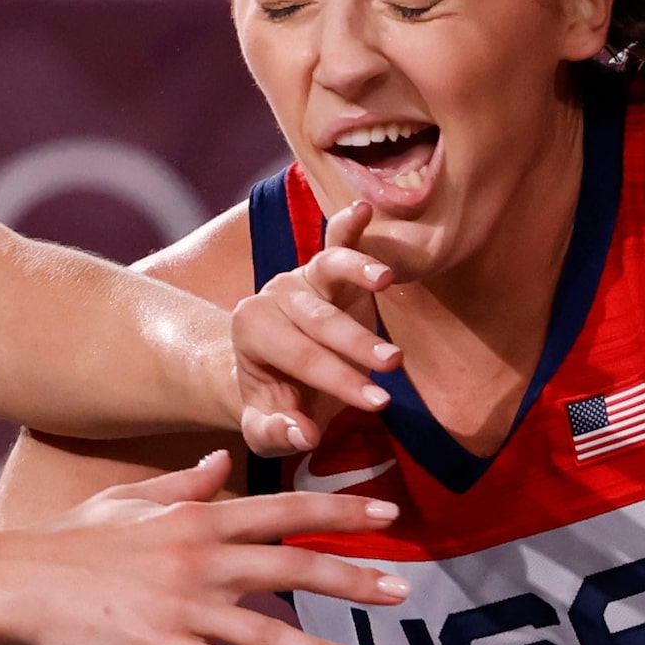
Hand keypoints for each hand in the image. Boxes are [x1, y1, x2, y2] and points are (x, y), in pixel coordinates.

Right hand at [0, 453, 406, 644]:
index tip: (388, 515)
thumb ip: (183, 484)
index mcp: (197, 518)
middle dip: (354, 578)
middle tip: (403, 591)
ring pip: (268, 630)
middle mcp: (199, 557)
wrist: (15, 582)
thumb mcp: (128, 501)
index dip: (339, 512)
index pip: (283, 509)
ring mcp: (180, 605)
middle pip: (292, 566)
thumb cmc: (70, 541)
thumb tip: (222, 459)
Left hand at [234, 201, 401, 455]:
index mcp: (250, 333)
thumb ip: (278, 434)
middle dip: (358, 344)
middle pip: (319, 320)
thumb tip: (302, 434)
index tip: (379, 404)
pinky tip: (365, 210)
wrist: (274, 374)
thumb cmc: (275, 404)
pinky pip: (336, 240)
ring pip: (329, 268)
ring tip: (387, 281)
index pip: (300, 357)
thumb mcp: (266, 432)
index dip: (340, 380)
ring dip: (360, 275)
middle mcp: (271, 295)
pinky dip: (349, 224)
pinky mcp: (326, 265)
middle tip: (394, 366)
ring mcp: (300, 275)